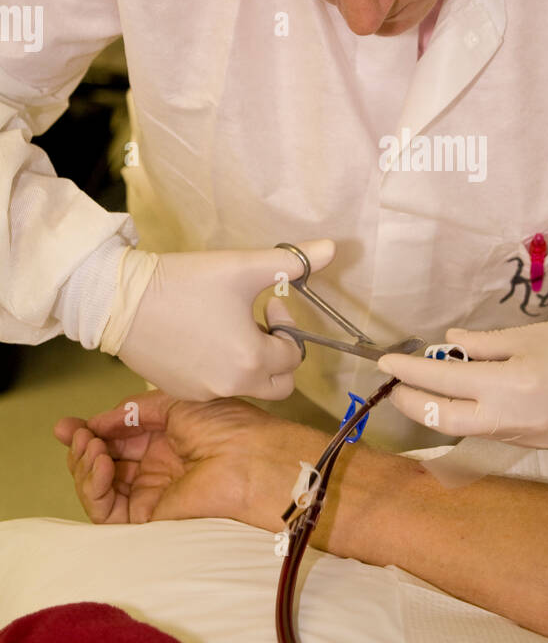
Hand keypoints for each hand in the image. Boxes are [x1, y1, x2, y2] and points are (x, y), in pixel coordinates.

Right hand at [53, 389, 323, 529]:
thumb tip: (98, 421)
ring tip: (92, 446)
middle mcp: (154, 469)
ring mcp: (149, 495)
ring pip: (99, 488)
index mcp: (165, 441)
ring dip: (86, 465)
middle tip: (75, 433)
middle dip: (82, 447)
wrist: (252, 460)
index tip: (67, 424)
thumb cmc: (227, 426)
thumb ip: (133, 412)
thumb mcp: (177, 403)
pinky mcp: (147, 520)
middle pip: (101, 464)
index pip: (115, 440)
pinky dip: (95, 487)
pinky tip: (103, 464)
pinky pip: (106, 511)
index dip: (89, 432)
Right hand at [109, 240, 334, 400]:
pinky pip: (216, 387)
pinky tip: (203, 337)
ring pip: (247, 385)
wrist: (119, 300)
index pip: (295, 356)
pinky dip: (221, 368)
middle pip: (279, 384)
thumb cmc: (185, 282)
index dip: (287, 324)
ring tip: (229, 325)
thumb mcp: (243, 267)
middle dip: (278, 355)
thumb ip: (293, 261)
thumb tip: (335, 248)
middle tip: (259, 322)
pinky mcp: (180, 392)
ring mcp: (203, 393)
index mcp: (252, 360)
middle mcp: (231, 386)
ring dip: (250, 360)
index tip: (269, 299)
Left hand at [378, 319, 547, 447]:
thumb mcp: (530, 335)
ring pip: (466, 431)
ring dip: (440, 411)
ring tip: (426, 388)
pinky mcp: (538, 445)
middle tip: (395, 385)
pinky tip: (466, 400)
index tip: (386, 361)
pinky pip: (492, 432)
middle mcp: (510, 421)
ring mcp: (524, 439)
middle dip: (413, 403)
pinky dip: (470, 417)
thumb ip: (485, 344)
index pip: (443, 381)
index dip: (409, 371)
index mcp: (507, 386)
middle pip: (443, 421)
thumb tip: (450, 344)